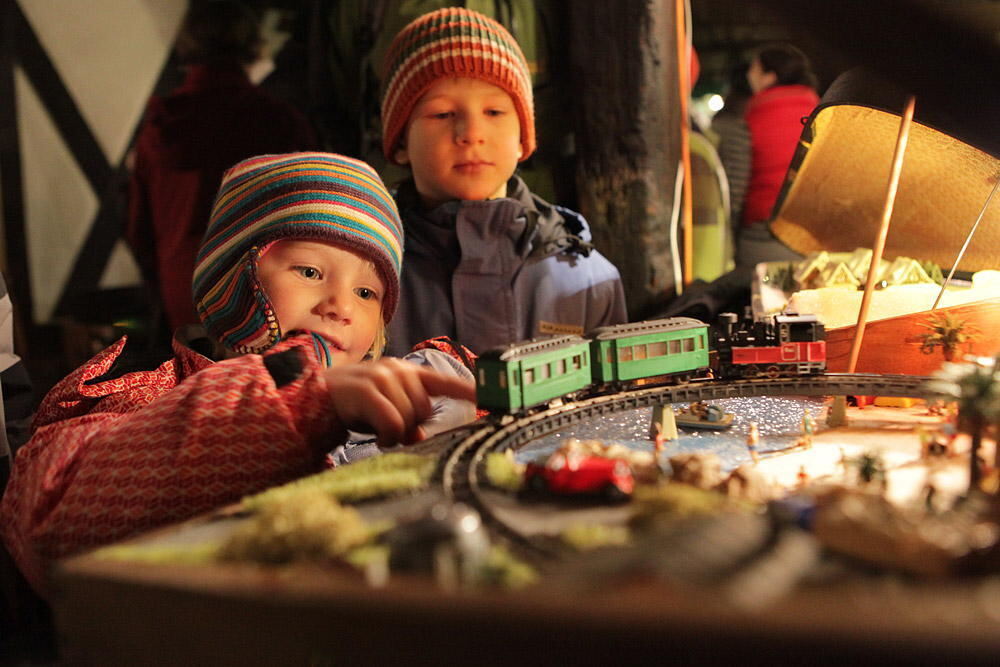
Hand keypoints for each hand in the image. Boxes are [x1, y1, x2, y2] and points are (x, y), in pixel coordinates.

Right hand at [324, 358, 476, 446]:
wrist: (316, 397)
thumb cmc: (356, 405)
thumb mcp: (386, 409)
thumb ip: (409, 418)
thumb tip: (419, 435)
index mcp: (408, 372)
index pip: (443, 381)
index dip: (467, 390)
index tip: (489, 396)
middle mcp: (398, 370)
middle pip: (425, 410)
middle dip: (410, 425)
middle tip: (388, 427)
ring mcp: (382, 377)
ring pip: (409, 418)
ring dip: (395, 433)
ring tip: (378, 428)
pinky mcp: (367, 391)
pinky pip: (393, 423)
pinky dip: (387, 436)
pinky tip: (377, 436)